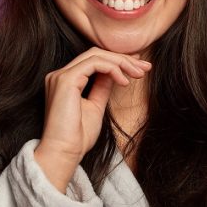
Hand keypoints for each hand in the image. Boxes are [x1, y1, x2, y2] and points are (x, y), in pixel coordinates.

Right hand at [33, 48, 151, 191]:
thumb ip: (102, 88)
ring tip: (139, 74)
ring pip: (96, 55)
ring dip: (121, 63)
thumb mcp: (96, 107)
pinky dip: (113, 69)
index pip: (93, 60)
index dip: (118, 61)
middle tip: (145, 68)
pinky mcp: (66, 80)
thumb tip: (115, 74)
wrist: (64, 152)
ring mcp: (61, 76)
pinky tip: (124, 82)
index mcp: (66, 81)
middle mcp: (60, 75)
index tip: (139, 68)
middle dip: (123, 59)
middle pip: (96, 53)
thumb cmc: (77, 137)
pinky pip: (95, 63)